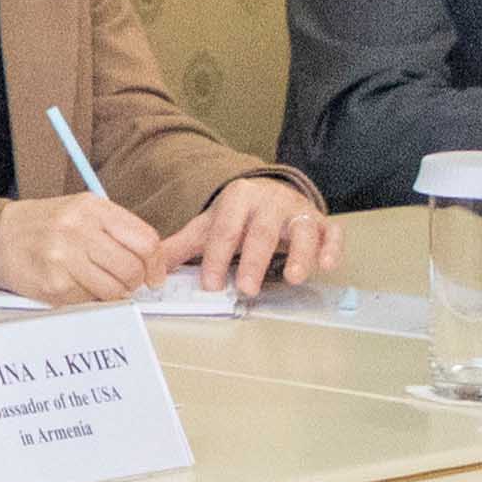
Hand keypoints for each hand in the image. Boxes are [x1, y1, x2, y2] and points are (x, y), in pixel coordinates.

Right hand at [0, 194, 170, 306]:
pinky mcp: (53, 284)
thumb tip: (153, 263)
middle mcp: (78, 229)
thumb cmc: (43, 225)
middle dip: (134, 282)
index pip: (145, 241)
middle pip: (132, 269)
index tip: (154, 275)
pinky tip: (73, 285)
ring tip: (97, 283)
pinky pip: (88, 301)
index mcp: (92, 208)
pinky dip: (87, 299)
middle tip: (125, 282)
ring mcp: (63, 258)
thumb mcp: (81, 211)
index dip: (156, 264)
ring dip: (112, 293)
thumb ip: (117, 230)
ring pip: (114, 290)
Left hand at [164, 176, 339, 295]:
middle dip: (254, 261)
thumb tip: (149, 267)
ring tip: (294, 278)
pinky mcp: (320, 222)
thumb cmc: (237, 216)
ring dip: (299, 255)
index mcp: (238, 198)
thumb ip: (180, 247)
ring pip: (301, 231)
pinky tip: (327, 265)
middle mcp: (270, 200)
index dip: (217, 258)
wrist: (269, 193)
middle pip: (261, 232)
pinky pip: (331, 232)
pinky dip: (332, 247)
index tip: (212, 284)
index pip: (225, 230)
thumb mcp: (208, 226)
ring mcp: (297, 211)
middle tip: (246, 289)